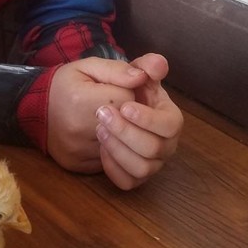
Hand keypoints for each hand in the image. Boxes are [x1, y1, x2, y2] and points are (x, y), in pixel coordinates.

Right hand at [47, 57, 151, 173]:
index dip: (129, 93)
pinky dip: (113, 150)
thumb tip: (143, 77)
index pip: (128, 100)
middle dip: (130, 116)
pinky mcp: (79, 167)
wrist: (34, 110)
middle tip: (116, 107)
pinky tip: (104, 138)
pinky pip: (110, 162)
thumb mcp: (87, 67)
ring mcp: (79, 152)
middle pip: (128, 127)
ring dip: (124, 135)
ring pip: (122, 148)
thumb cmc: (65, 84)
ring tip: (112, 122)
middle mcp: (80, 130)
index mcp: (83, 100)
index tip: (116, 90)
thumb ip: (117, 69)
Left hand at [95, 53, 182, 189]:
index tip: (124, 107)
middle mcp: (164, 139)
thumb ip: (134, 66)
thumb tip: (157, 66)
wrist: (74, 110)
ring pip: (143, 169)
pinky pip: (129, 182)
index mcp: (165, 112)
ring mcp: (150, 160)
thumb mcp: (107, 70)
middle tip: (102, 116)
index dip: (149, 119)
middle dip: (127, 133)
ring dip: (119, 150)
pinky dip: (113, 168)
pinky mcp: (134, 175)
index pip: (172, 124)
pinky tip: (101, 150)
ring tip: (100, 131)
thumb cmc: (99, 87)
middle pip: (157, 149)